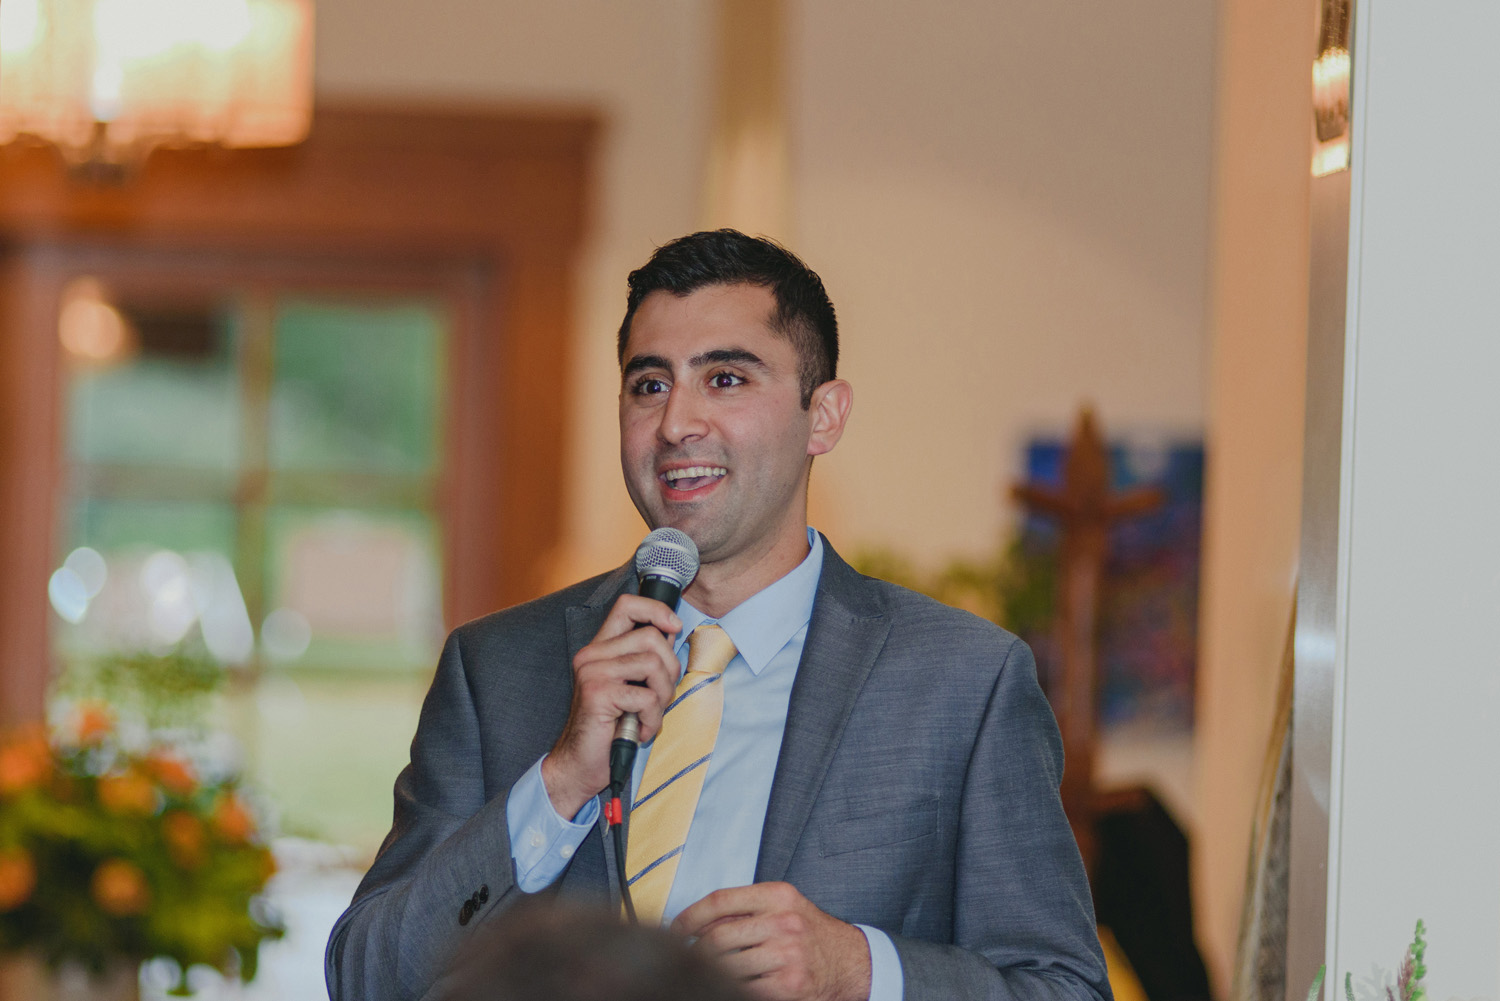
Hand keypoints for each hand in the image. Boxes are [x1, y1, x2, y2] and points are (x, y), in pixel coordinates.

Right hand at [541, 595, 681, 817]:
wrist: (579, 765)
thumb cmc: (610, 728)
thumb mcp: (629, 686)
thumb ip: (644, 659)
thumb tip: (671, 632)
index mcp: (600, 648)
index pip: (628, 605)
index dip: (657, 610)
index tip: (674, 628)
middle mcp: (592, 655)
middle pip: (652, 636)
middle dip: (670, 669)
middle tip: (660, 697)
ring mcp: (593, 672)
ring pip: (653, 664)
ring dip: (663, 696)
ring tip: (649, 716)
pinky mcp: (598, 694)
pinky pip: (646, 696)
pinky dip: (652, 718)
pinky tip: (640, 731)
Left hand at [673, 883, 871, 1000]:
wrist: (852, 961)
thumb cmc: (811, 933)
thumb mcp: (784, 907)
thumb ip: (745, 910)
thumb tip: (697, 921)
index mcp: (778, 895)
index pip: (720, 900)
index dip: (690, 916)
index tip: (678, 929)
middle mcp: (783, 922)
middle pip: (718, 937)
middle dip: (696, 951)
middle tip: (688, 957)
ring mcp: (786, 955)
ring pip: (727, 966)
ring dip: (713, 972)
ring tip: (711, 972)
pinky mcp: (788, 986)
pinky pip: (744, 988)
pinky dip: (732, 988)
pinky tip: (732, 985)